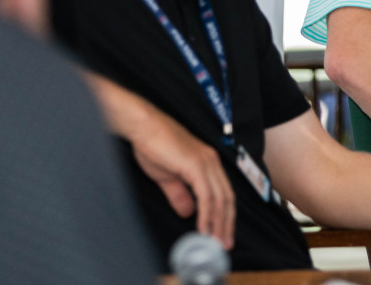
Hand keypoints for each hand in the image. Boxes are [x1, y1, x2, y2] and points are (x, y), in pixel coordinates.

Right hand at [131, 106, 236, 249]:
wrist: (143, 127)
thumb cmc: (152, 146)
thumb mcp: (168, 177)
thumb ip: (180, 194)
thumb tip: (188, 212)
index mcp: (208, 162)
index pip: (224, 193)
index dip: (225, 215)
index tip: (222, 234)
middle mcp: (212, 162)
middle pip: (227, 198)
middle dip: (226, 223)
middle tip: (224, 244)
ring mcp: (206, 162)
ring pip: (219, 199)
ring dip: (218, 223)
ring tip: (215, 241)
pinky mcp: (196, 165)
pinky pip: (206, 195)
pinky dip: (207, 214)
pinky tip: (204, 228)